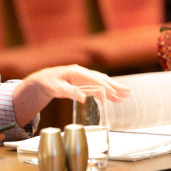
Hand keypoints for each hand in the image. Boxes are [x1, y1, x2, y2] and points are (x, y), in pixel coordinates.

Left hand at [12, 65, 131, 126]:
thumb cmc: (48, 83)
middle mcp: (83, 73)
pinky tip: (114, 97)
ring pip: (102, 83)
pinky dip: (107, 93)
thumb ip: (68, 91)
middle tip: (128, 92)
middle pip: (102, 79)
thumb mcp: (55, 88)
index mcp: (77, 72)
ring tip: (126, 96)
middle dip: (115, 86)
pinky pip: (98, 88)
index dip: (105, 86)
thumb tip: (82, 97)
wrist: (42, 81)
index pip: (94, 79)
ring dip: (114, 89)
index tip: (114, 93)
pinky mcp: (83, 84)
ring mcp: (84, 78)